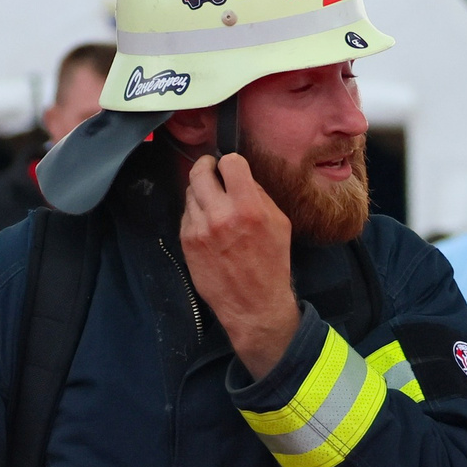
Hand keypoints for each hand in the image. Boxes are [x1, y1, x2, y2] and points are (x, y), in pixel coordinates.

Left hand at [180, 152, 299, 379]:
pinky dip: (196, 214)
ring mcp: (199, 229)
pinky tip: (208, 225)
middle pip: (199, 172)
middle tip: (211, 171)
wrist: (253, 304)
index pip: (230, 163)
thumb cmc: (272, 263)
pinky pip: (187, 215)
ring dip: (201, 192)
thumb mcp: (279, 223)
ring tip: (213, 203)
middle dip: (206, 168)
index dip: (230, 162)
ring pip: (190, 193)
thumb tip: (240, 177)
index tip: (231, 168)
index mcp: (248, 207)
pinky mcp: (187, 242)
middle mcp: (219, 215)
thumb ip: (258, 195)